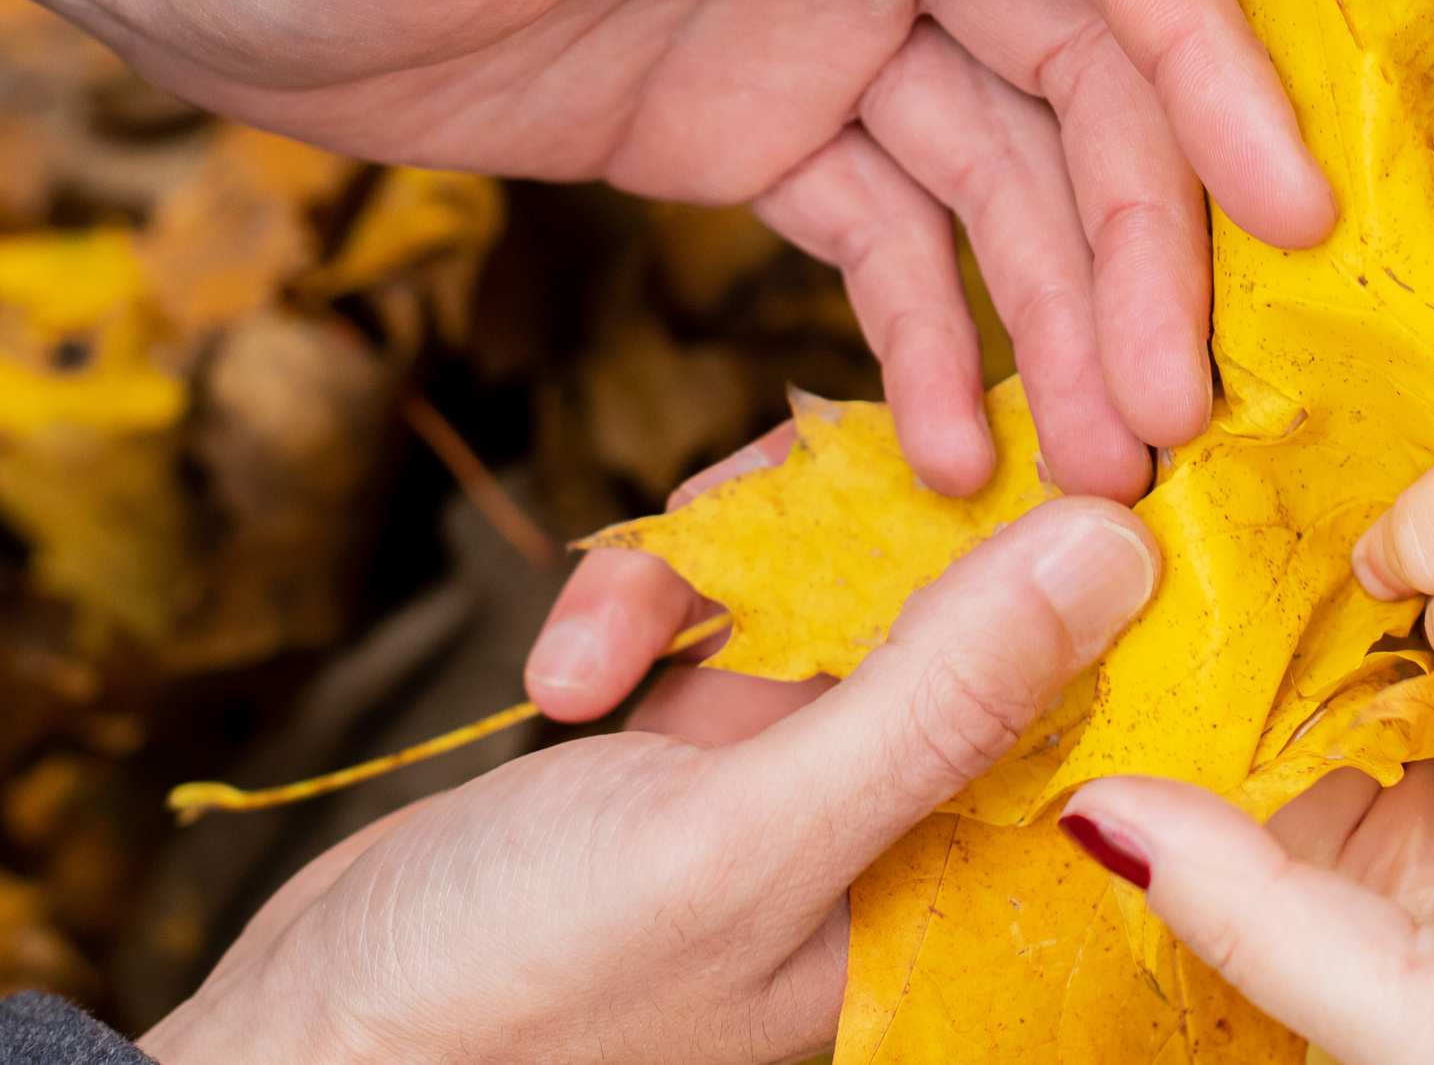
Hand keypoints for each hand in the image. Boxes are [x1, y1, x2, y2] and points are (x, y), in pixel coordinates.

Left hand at [4, 0, 1333, 492]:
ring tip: (1100, 469)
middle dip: (1138, 253)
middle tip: (1170, 416)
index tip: (1286, 209)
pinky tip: (949, 453)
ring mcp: (830, 43)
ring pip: (1000, 190)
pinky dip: (931, 347)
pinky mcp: (764, 140)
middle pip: (1076, 94)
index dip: (1207, 67)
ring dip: (1060, 326)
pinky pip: (888, 249)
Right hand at [140, 497, 1158, 1064]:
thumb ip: (935, 698)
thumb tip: (1114, 545)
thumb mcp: (743, 840)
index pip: (1099, 684)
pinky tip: (570, 671)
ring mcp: (813, 763)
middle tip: (770, 510)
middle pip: (969, 590)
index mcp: (968, 875)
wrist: (312, 1037)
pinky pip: (733, 593)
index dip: (1085, 550)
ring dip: (725, 558)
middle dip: (864, 521)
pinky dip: (646, 603)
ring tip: (607, 642)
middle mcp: (913, 814)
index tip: (1055, 436)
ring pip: (842, 564)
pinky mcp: (718, 729)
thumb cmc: (519, 996)